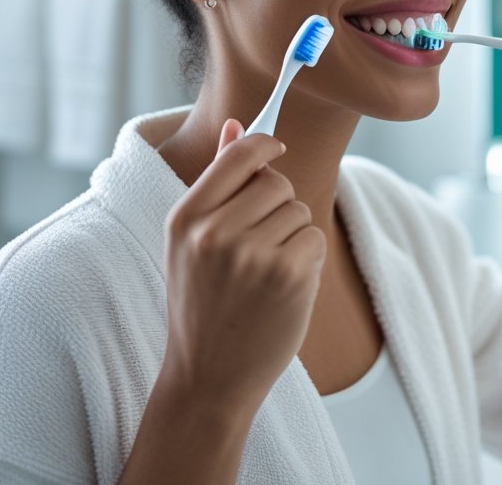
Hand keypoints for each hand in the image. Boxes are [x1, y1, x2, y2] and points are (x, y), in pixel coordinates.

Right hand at [159, 119, 325, 415]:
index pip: (239, 154)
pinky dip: (308, 259)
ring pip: (299, 211)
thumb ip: (217, 181)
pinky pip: (315, 238)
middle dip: (278, 204)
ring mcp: (253, 254)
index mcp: (186, 218)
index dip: (264, 144)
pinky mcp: (288, 275)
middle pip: (276, 182)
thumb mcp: (190, 241)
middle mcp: (215, 232)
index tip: (276, 148)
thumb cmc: (202, 303)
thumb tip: (237, 125)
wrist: (208, 376)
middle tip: (260, 241)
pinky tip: (283, 287)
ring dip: (293, 235)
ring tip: (265, 272)